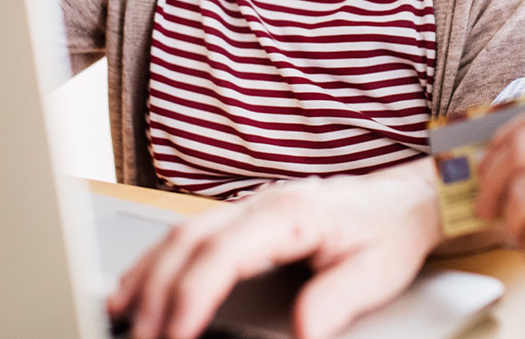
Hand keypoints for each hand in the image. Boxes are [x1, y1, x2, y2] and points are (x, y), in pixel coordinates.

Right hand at [108, 160, 443, 338]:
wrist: (403, 199)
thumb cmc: (388, 232)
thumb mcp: (376, 272)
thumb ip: (335, 300)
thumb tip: (301, 330)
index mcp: (291, 214)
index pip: (224, 255)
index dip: (192, 296)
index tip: (174, 334)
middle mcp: (261, 204)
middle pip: (189, 242)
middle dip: (156, 292)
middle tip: (138, 337)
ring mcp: (249, 206)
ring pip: (181, 234)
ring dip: (147, 274)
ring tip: (121, 315)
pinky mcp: (245, 217)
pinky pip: (190, 234)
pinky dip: (159, 260)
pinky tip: (142, 285)